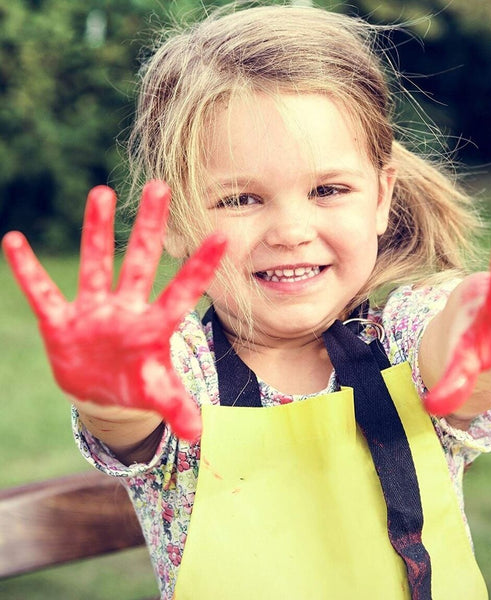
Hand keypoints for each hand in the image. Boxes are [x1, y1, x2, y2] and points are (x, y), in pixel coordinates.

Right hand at [2, 181, 225, 440]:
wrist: (102, 389)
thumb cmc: (136, 385)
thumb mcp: (158, 396)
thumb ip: (178, 409)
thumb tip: (199, 436)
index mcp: (154, 327)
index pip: (182, 292)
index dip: (200, 267)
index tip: (222, 236)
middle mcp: (126, 310)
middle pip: (139, 262)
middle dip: (148, 228)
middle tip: (159, 186)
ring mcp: (93, 311)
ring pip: (95, 264)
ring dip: (96, 232)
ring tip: (102, 191)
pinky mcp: (60, 322)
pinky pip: (42, 292)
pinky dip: (28, 271)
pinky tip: (13, 241)